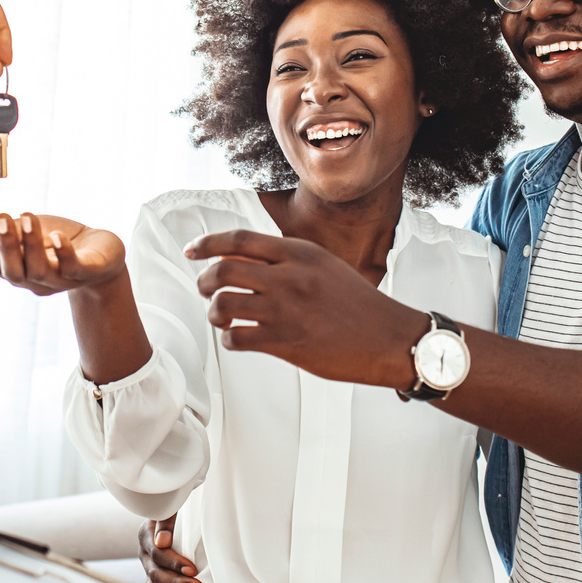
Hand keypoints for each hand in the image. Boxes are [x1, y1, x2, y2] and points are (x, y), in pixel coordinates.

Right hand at [0, 213, 126, 296]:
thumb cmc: (63, 240)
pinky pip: (73, 268)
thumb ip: (16, 230)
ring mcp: (62, 280)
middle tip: (0, 220)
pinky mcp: (87, 273)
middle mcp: (38, 281)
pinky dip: (64, 253)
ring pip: (40, 271)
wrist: (104, 253)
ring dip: (30, 244)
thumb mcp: (36, 232)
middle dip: (5, 246)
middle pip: (15, 273)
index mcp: (22, 271)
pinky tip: (57, 237)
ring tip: (26, 218)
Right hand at [138, 516, 201, 582]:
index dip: (174, 563)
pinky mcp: (153, 577)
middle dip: (177, 582)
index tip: (193, 570)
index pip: (157, 553)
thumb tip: (162, 542)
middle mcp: (144, 552)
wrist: (172, 519)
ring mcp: (148, 566)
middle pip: (156, 572)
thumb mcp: (172, 510)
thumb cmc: (176, 511)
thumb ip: (166, 520)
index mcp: (146, 534)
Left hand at [185, 230, 422, 386]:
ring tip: (223, 318)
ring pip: (223, 305)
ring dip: (214, 313)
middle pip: (223, 271)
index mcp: (300, 253)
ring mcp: (286, 311)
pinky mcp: (286, 343)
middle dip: (204, 281)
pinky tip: (239, 338)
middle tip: (207, 290)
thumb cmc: (358, 304)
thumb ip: (286, 260)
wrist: (389, 338)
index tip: (191, 250)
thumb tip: (238, 259)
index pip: (240, 239)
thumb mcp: (324, 267)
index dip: (208, 243)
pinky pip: (236, 339)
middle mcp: (290, 278)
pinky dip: (229, 339)